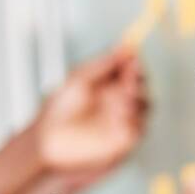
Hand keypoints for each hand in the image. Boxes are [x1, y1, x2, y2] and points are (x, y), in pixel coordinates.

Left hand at [36, 47, 148, 173]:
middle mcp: (117, 101)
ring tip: (120, 101)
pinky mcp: (125, 142)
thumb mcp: (78, 80)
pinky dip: (134, 120)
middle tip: (127, 81)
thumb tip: (126, 47)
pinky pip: (140, 128)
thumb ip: (104, 64)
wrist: (48, 147)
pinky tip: (120, 117)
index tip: (132, 59)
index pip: (131, 68)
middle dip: (138, 81)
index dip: (134, 62)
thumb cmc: (57, 114)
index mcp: (106, 84)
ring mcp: (122, 121)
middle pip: (142, 85)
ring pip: (145, 105)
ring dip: (137, 100)